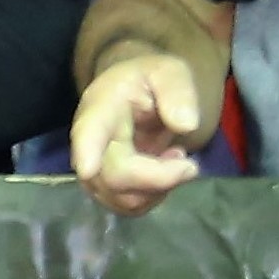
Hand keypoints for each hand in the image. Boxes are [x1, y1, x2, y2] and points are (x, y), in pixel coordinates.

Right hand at [69, 47, 212, 217]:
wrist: (131, 94)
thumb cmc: (148, 80)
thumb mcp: (168, 71)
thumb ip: (178, 91)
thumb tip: (186, 124)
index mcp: (101, 108)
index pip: (88, 132)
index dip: (86, 151)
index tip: (88, 168)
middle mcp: (88, 144)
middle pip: (115, 176)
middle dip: (160, 178)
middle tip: (191, 164)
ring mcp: (93, 172)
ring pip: (123, 199)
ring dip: (160, 188)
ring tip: (174, 158)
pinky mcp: (105, 189)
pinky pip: (129, 207)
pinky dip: (155, 195)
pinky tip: (164, 171)